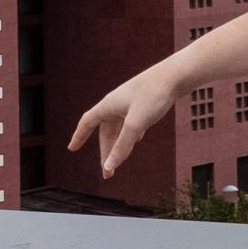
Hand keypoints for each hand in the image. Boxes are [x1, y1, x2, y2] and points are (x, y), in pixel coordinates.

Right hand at [68, 61, 181, 177]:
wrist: (176, 75)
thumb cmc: (154, 95)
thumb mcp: (136, 124)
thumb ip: (122, 146)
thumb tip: (108, 166)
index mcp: (108, 105)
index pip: (87, 123)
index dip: (79, 136)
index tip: (72, 148)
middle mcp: (116, 103)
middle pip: (105, 132)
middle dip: (106, 152)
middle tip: (108, 173)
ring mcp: (130, 103)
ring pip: (119, 128)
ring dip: (119, 146)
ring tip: (120, 161)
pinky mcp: (144, 103)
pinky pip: (131, 122)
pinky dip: (131, 134)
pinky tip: (138, 139)